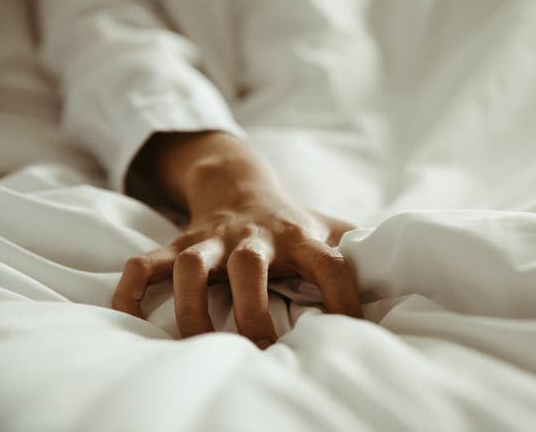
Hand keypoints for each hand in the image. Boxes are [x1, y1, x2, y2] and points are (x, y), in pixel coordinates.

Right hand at [111, 131, 361, 346]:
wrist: (240, 181)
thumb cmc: (294, 221)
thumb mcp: (332, 229)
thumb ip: (366, 251)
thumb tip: (410, 280)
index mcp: (301, 236)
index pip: (333, 265)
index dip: (345, 301)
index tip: (350, 337)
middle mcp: (254, 236)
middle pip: (250, 266)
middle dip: (253, 312)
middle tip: (263, 353)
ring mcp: (213, 239)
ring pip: (189, 265)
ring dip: (188, 307)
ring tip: (195, 347)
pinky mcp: (179, 242)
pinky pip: (143, 263)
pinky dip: (129, 290)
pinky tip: (125, 318)